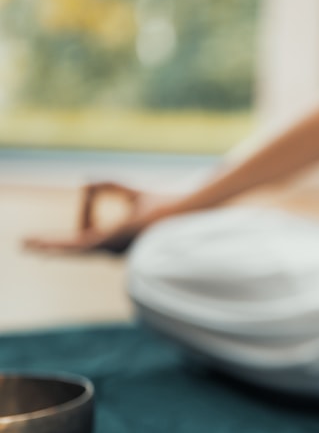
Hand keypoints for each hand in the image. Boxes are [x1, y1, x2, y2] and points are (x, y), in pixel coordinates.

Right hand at [24, 182, 175, 253]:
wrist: (178, 211)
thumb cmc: (160, 203)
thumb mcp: (125, 190)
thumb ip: (105, 186)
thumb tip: (84, 183)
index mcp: (116, 238)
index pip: (85, 238)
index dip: (67, 236)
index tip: (53, 225)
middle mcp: (112, 247)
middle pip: (74, 249)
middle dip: (50, 246)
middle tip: (26, 244)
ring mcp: (111, 247)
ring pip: (73, 249)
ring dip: (51, 246)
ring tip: (28, 244)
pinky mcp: (111, 242)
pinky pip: (80, 245)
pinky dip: (60, 245)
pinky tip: (44, 246)